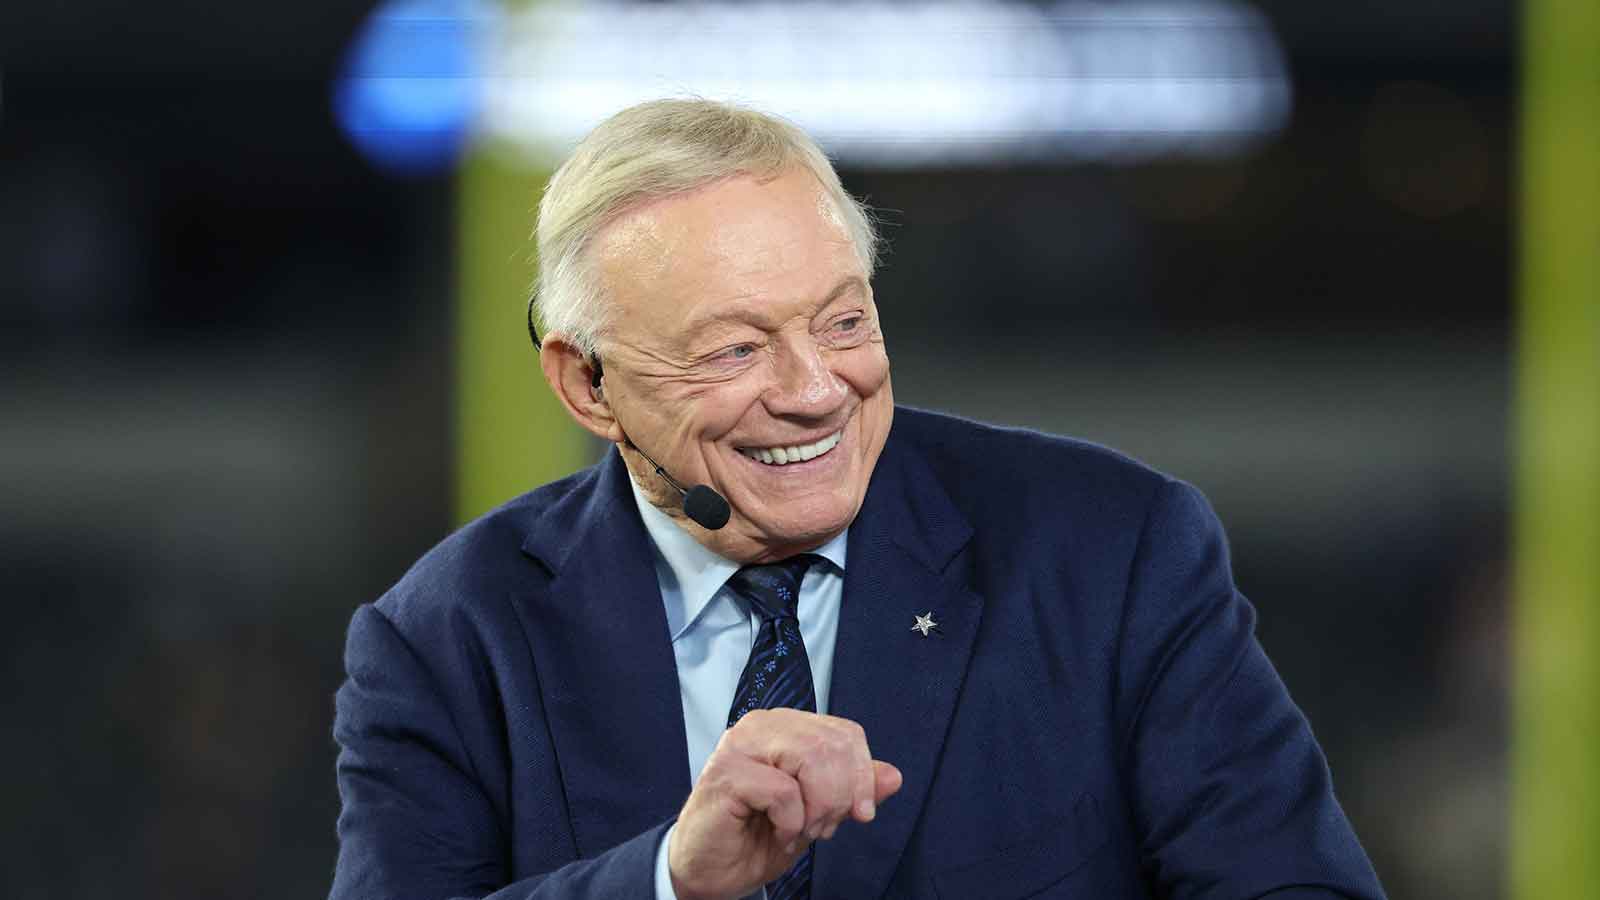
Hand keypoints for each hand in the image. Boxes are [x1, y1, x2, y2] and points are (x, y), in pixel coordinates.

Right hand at [667, 709, 902, 899]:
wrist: (709, 872)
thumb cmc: (755, 838)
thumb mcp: (818, 814)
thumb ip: (853, 791)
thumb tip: (893, 776)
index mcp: (784, 727)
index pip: (845, 733)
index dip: (862, 775)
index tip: (860, 813)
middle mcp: (760, 726)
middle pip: (832, 744)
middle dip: (841, 796)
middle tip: (823, 827)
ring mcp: (740, 746)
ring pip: (812, 757)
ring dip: (818, 807)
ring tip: (803, 829)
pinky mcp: (726, 773)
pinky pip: (784, 792)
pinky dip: (791, 822)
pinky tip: (777, 832)